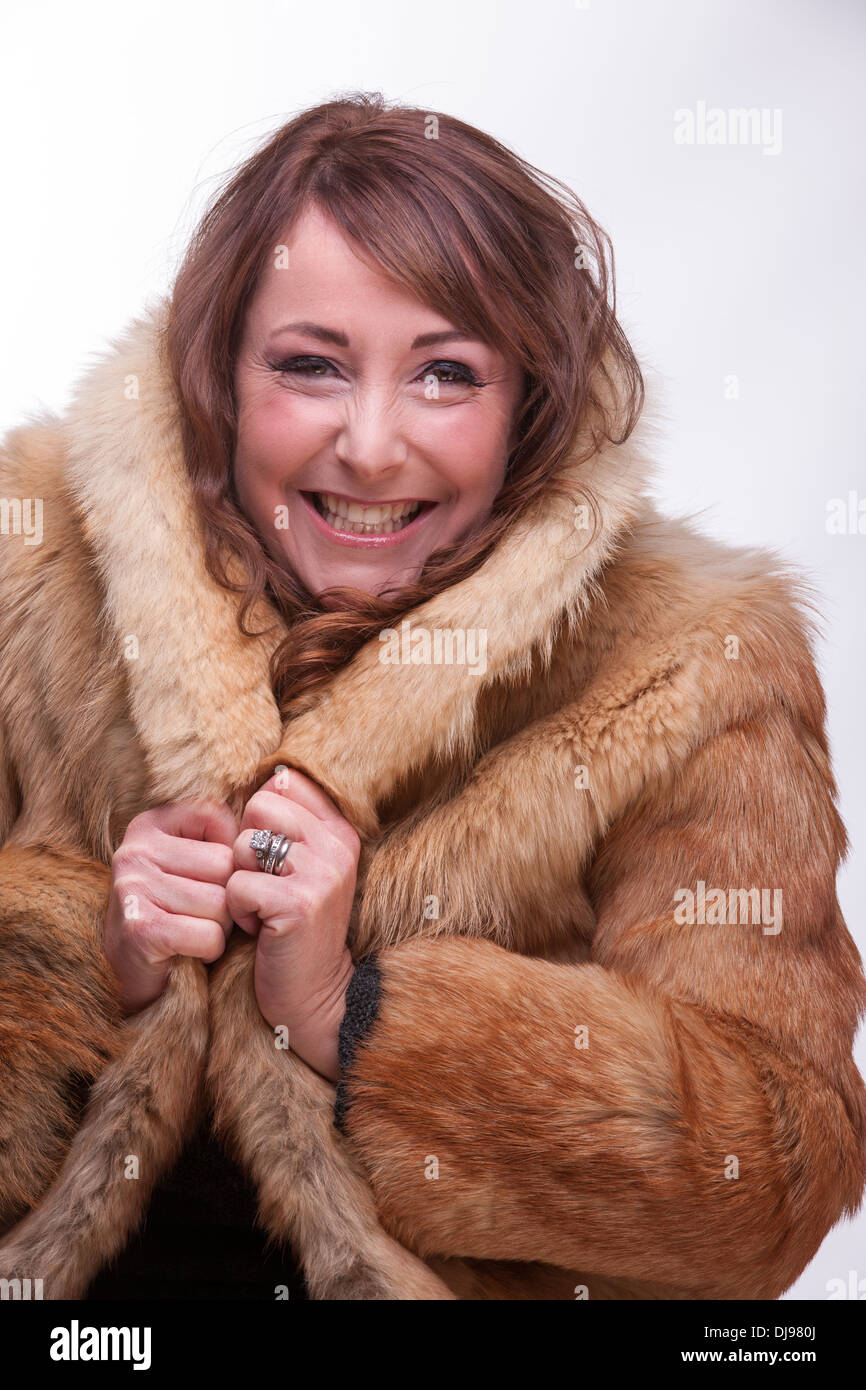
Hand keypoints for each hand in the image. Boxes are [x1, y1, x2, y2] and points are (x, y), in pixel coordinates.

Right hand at [104, 800, 238, 1013]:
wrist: (144, 979)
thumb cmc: (182, 914)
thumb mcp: (198, 863)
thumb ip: (227, 832)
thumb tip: (282, 786)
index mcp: (150, 823)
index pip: (220, 818)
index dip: (230, 857)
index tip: (208, 879)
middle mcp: (135, 849)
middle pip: (225, 864)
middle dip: (228, 896)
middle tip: (203, 914)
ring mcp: (133, 887)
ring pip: (221, 902)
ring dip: (220, 926)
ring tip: (194, 930)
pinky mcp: (140, 928)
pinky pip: (209, 934)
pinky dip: (210, 949)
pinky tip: (189, 950)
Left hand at [227, 769, 359, 1081]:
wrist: (317, 994)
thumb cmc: (296, 926)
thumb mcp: (306, 867)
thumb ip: (292, 823)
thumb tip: (269, 776)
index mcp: (340, 830)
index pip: (284, 783)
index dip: (261, 816)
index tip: (273, 855)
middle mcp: (337, 846)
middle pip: (259, 806)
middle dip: (245, 847)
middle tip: (264, 884)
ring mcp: (320, 874)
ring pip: (244, 845)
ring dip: (240, 881)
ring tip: (262, 907)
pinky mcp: (297, 905)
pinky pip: (238, 886)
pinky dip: (238, 912)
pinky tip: (260, 929)